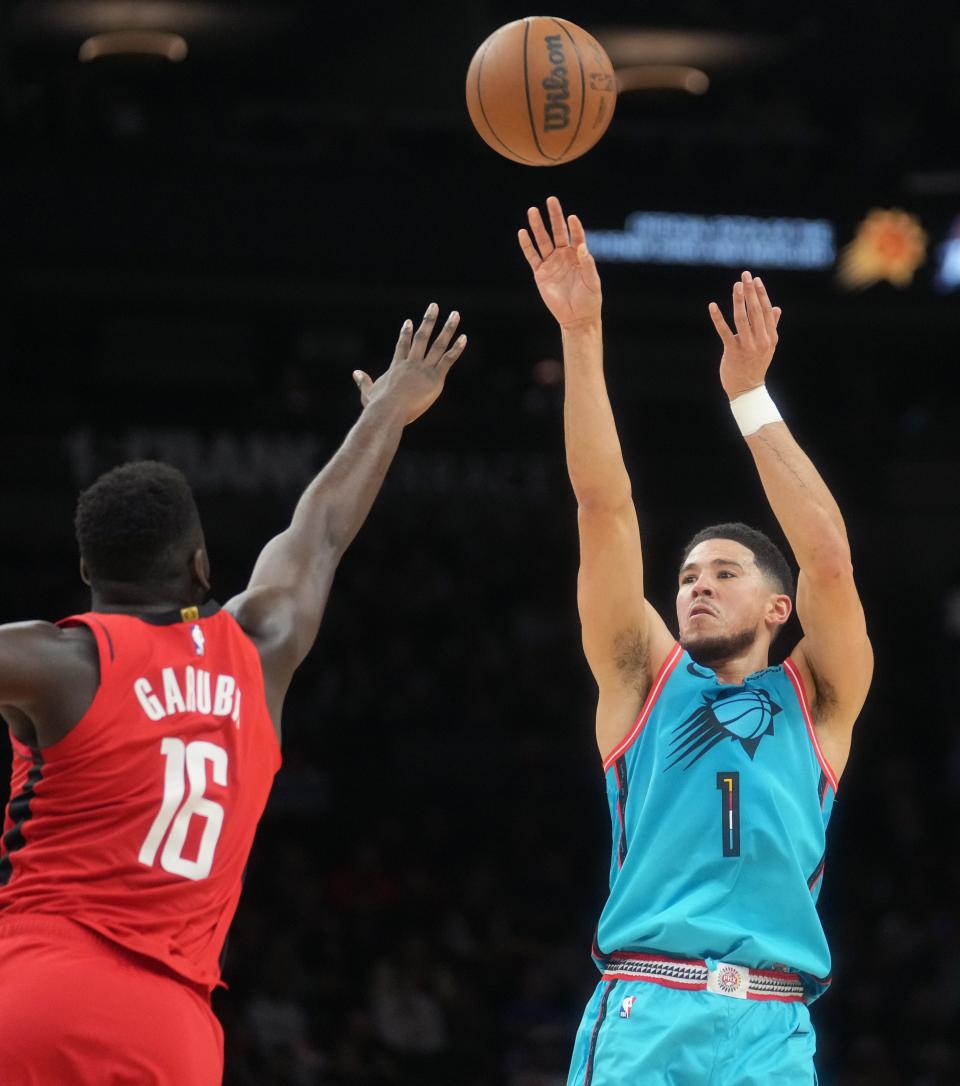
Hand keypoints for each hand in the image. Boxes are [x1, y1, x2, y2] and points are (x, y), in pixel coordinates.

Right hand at [353, 304, 465, 423]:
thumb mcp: (368, 393)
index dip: (405, 333)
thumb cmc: (378, 406)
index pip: (402, 346)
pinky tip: (463, 337)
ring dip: (447, 328)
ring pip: (437, 345)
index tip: (409, 321)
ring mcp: (424, 369)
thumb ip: (363, 382)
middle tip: (434, 306)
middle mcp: (411, 364)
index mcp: (396, 367)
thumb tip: (355, 373)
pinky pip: (447, 360)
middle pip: (421, 338)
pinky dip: (456, 349)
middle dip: (428, 321)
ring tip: (455, 314)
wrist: (389, 410)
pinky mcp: (435, 378)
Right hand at [519, 196, 601, 329]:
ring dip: (538, 226)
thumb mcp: (593, 281)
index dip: (574, 227)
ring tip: (532, 211)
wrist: (576, 318)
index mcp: (579, 255)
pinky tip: (522, 233)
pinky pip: (532, 256)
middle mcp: (564, 256)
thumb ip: (588, 264)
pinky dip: (527, 245)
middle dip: (554, 217)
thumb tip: (582, 247)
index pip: (576, 236)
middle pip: (558, 232)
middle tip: (550, 200)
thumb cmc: (589, 299)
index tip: (572, 217)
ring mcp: (551, 263)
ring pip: (543, 241)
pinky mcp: (540, 273)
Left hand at [709, 271, 781, 400]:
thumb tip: (776, 308)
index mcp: (770, 337)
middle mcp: (761, 341)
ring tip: (736, 285)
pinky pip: (724, 332)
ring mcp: (747, 346)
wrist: (747, 390)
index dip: (761, 294)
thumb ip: (771, 326)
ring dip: (739, 300)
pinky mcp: (732, 352)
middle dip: (750, 292)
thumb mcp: (767, 346)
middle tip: (745, 275)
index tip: (755, 280)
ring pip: (742, 319)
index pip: (766, 311)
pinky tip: (712, 306)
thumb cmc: (755, 365)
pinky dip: (718, 318)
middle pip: (756, 311)